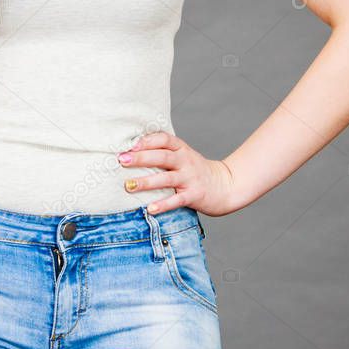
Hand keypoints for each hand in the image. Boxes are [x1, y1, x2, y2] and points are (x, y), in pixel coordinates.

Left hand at [117, 132, 244, 216]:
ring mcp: (190, 179)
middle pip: (162, 157)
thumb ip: (163, 152)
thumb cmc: (196, 171)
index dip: (148, 141)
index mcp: (182, 149)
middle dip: (141, 158)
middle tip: (122, 160)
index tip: (131, 145)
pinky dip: (163, 204)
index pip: (164, 140)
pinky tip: (150, 208)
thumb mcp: (183, 156)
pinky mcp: (194, 195)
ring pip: (166, 179)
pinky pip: (177, 200)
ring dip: (146, 182)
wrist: (225, 186)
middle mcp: (186, 162)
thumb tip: (131, 151)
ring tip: (129, 186)